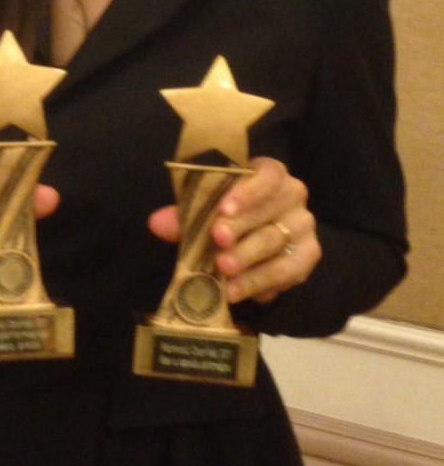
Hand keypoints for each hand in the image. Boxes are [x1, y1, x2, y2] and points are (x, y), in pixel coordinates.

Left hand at [148, 156, 320, 304]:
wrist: (262, 243)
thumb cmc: (231, 215)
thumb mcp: (208, 210)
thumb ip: (186, 214)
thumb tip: (157, 223)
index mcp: (270, 174)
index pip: (267, 176)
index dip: (247, 191)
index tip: (223, 208)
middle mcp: (293, 195)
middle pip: (270, 210)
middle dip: (241, 227)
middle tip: (217, 241)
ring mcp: (303, 226)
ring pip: (275, 241)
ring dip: (247, 257)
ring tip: (223, 270)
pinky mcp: (308, 256)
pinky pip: (284, 271)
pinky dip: (257, 282)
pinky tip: (234, 291)